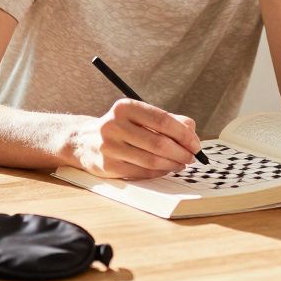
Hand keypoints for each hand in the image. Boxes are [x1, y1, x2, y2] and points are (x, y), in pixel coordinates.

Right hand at [68, 99, 201, 179]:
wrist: (85, 141)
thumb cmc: (122, 128)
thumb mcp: (140, 116)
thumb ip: (168, 120)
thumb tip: (192, 131)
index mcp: (125, 107)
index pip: (162, 120)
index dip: (183, 134)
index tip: (195, 144)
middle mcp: (114, 125)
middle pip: (158, 142)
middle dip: (181, 152)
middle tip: (192, 157)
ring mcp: (109, 147)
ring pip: (151, 160)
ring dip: (172, 164)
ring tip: (181, 163)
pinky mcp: (107, 166)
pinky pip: (141, 172)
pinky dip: (159, 172)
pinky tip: (166, 169)